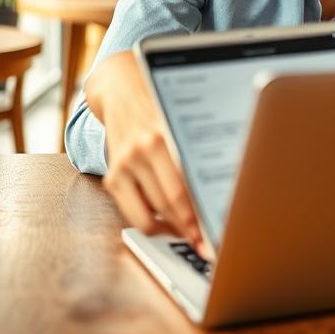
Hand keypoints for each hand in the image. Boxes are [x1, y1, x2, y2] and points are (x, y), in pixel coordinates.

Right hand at [84, 51, 210, 257]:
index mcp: (167, 135)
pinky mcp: (112, 175)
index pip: (189, 185)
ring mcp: (125, 164)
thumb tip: (221, 188)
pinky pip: (133, 212)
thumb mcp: (182, 120)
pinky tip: (167, 222)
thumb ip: (195, 151)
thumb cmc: (162, 104)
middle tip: (209, 245)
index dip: (204, 213)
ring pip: (152, 213)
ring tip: (189, 234)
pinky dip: (152, 223)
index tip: (219, 231)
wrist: (121, 88)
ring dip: (173, 230)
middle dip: (193, 229)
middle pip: (173, 203)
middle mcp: (144, 149)